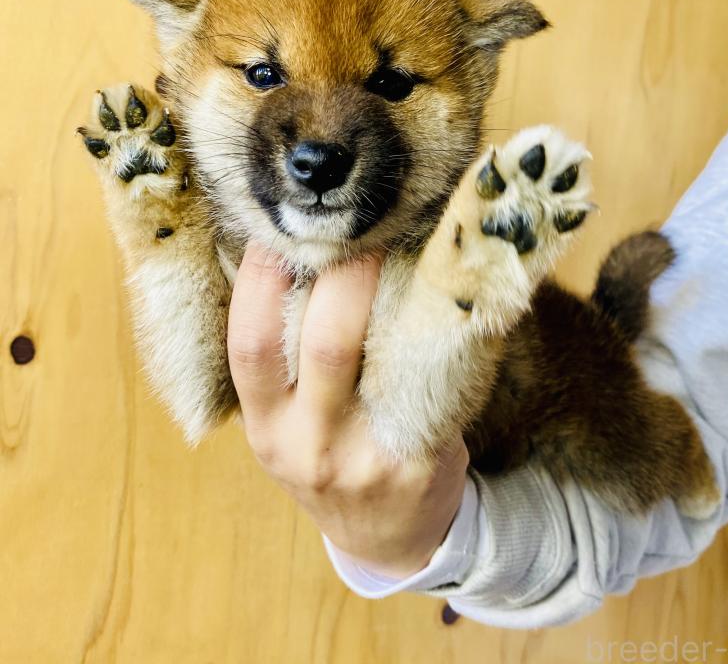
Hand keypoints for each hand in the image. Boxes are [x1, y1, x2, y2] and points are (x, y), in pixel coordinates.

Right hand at [227, 242, 468, 578]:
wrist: (388, 537)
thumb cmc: (330, 462)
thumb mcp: (286, 428)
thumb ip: (283, 364)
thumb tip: (293, 264)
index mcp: (268, 428)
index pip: (250, 345)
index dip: (260, 280)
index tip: (279, 229)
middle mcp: (311, 444)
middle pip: (324, 343)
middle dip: (344, 273)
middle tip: (364, 221)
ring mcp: (369, 454)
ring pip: (382, 355)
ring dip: (394, 289)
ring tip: (406, 240)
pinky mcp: (421, 456)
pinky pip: (430, 378)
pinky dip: (436, 326)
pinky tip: (446, 289)